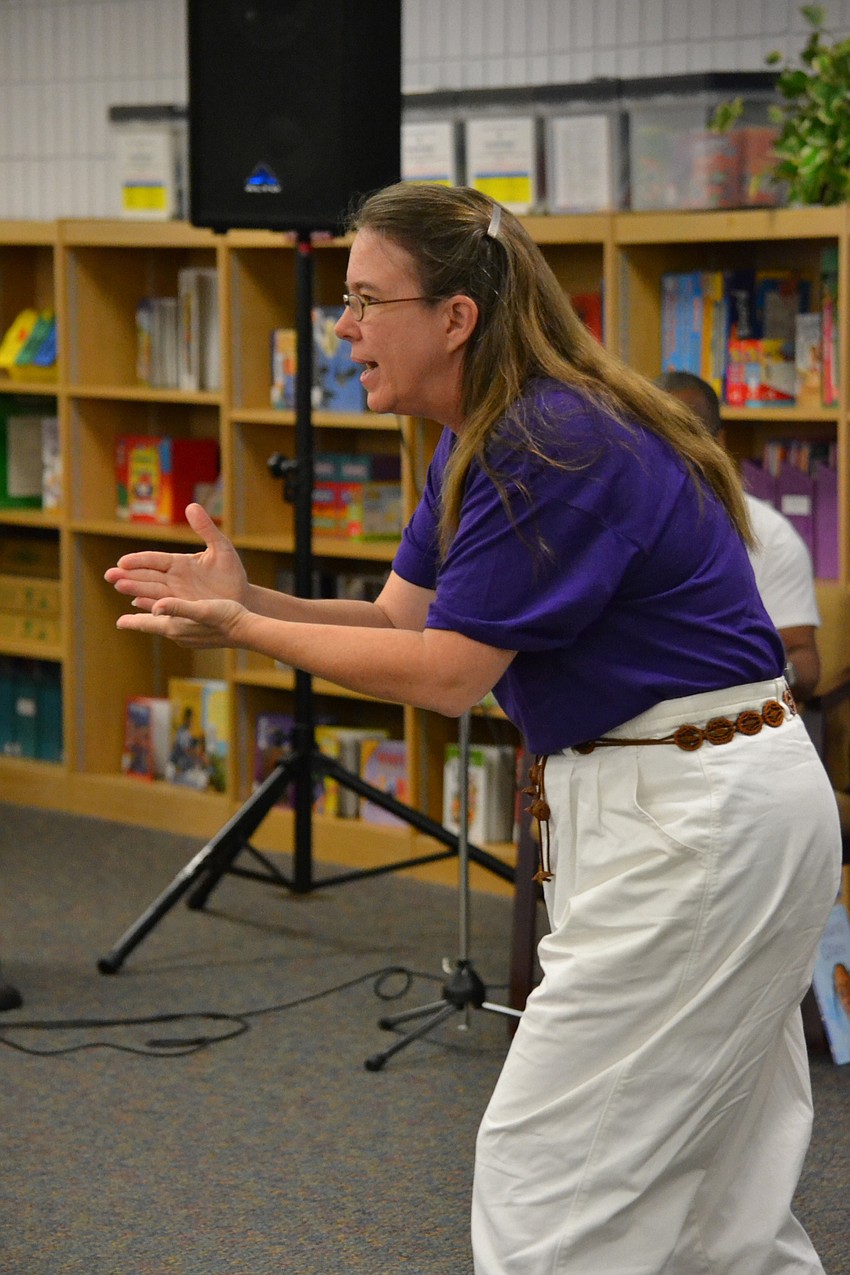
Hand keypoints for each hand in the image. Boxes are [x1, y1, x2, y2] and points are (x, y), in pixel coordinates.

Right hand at [105, 503, 247, 611]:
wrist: (241, 598)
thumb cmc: (231, 573)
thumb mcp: (221, 548)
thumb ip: (206, 529)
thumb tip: (191, 506)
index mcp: (179, 563)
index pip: (154, 560)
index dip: (139, 561)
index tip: (123, 561)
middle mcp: (173, 578)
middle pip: (147, 576)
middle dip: (128, 576)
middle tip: (110, 576)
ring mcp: (175, 594)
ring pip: (151, 590)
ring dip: (135, 589)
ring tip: (119, 586)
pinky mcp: (181, 608)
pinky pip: (162, 606)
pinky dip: (150, 605)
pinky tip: (137, 604)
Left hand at [116, 595, 248, 648]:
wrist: (246, 630)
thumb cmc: (224, 617)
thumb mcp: (200, 609)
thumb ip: (177, 607)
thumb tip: (155, 608)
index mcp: (175, 628)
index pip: (147, 625)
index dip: (131, 622)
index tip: (118, 622)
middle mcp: (179, 635)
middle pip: (152, 627)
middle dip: (137, 621)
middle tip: (122, 620)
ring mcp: (189, 637)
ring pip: (164, 627)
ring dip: (152, 621)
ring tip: (143, 617)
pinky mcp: (199, 636)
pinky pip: (176, 627)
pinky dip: (167, 621)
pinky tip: (171, 619)